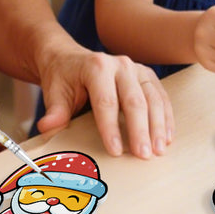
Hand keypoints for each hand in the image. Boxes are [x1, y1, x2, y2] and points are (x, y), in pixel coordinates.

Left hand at [35, 46, 172, 158]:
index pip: (106, 101)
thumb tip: (48, 127)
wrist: (69, 59)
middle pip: (134, 100)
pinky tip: (166, 137)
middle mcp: (120, 65)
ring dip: (158, 126)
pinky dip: (165, 117)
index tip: (115, 151)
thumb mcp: (54, 92)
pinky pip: (161, 96)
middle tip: (143, 155)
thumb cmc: (62, 78)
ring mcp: (136, 69)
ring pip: (153, 98)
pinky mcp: (146, 75)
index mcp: (96, 67)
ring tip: (159, 150)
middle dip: (140, 130)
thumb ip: (55, 111)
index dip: (111, 128)